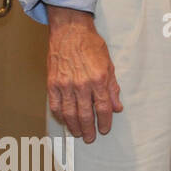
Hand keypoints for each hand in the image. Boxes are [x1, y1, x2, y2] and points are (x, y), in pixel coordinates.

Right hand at [45, 6, 122, 143]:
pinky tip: (64, 121)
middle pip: (85, 114)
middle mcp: (82, 84)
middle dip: (89, 129)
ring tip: (78, 133)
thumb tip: (117, 107)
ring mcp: (65, 84)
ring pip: (69, 113)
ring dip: (74, 126)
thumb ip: (112, 88)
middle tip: (90, 138)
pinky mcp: (52, 83)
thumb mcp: (109, 65)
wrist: (70, 31)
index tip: (104, 129)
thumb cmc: (91, 45)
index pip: (103, 108)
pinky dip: (59, 115)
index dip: (104, 122)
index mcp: (99, 80)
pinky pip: (55, 105)